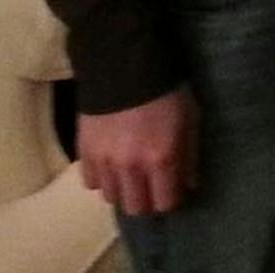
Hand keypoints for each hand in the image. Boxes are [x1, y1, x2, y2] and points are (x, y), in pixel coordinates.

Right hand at [79, 85, 199, 215]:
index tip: (172, 189)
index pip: (164, 203)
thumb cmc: (167, 92)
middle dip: (147, 200)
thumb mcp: (191, 119)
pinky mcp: (84, 152)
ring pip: (111, 197)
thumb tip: (189, 185)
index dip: (171, 199)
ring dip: (124, 189)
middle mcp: (131, 167)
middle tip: (152, 185)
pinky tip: (111, 164)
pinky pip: (90, 182)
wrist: (125, 67)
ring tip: (131, 173)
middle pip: (136, 208)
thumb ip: (190, 156)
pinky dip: (102, 178)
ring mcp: (104, 162)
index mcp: (161, 159)